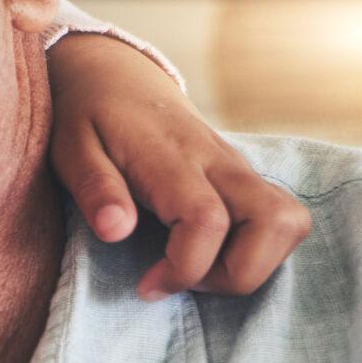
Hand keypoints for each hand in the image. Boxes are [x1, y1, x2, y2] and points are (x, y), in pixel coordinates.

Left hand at [46, 34, 310, 299]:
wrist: (117, 77)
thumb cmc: (87, 117)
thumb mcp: (70, 149)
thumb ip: (95, 188)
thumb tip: (116, 231)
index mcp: (171, 157)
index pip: (206, 220)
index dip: (185, 267)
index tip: (146, 285)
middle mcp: (218, 161)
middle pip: (276, 221)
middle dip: (238, 274)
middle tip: (182, 280)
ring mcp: (239, 167)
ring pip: (291, 221)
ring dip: (257, 264)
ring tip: (200, 269)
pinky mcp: (245, 177)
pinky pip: (281, 218)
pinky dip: (261, 250)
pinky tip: (212, 254)